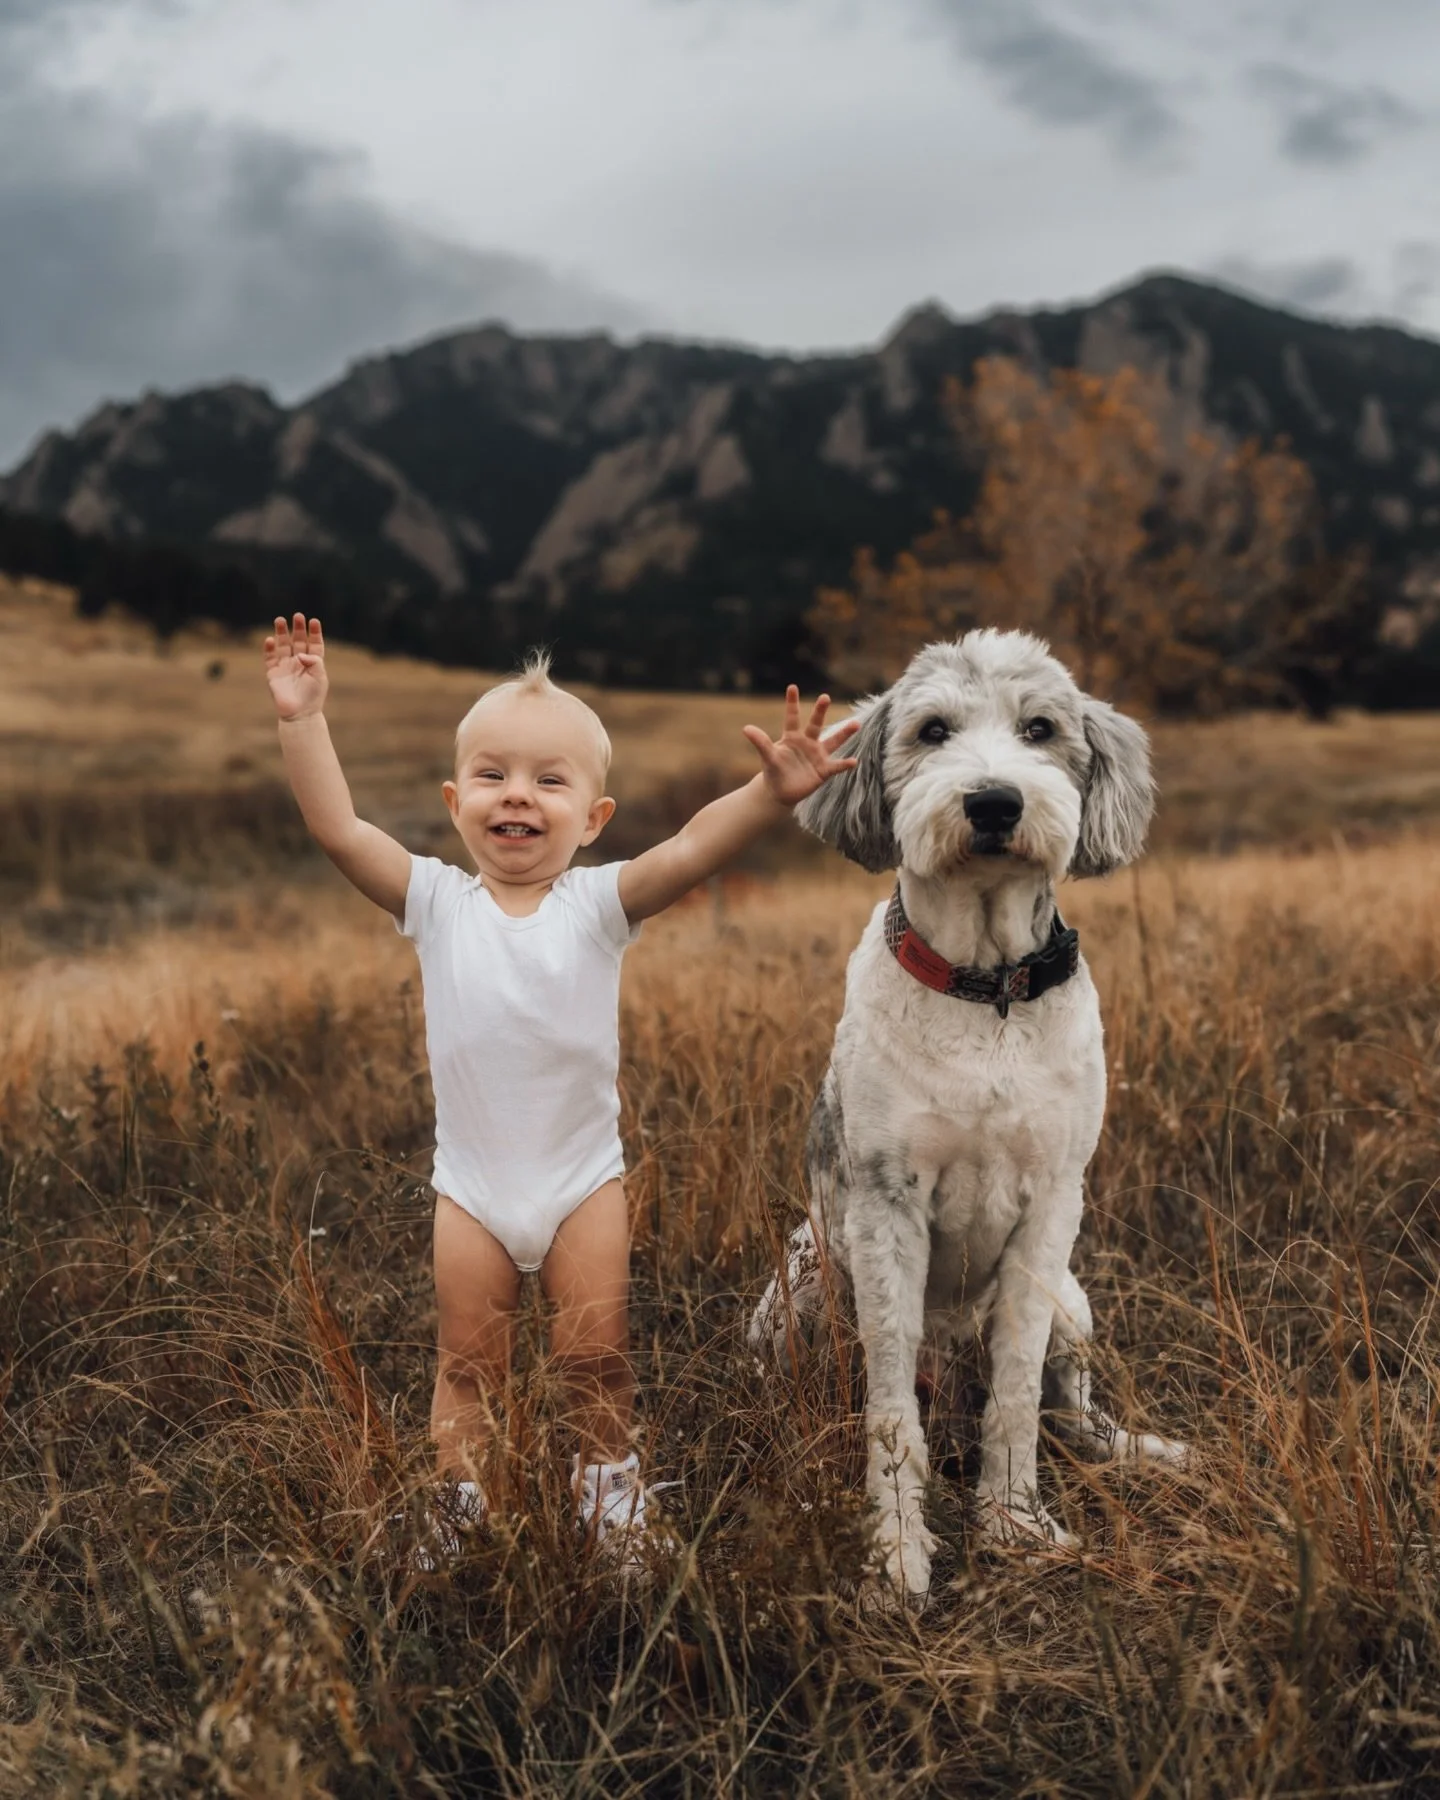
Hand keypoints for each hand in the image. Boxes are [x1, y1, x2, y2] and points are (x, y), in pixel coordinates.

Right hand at [264, 613, 328, 720]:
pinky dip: (269, 649)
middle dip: (297, 628)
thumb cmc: (313, 696)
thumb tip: (299, 654)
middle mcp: (299, 663)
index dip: (314, 632)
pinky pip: (269, 658)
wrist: (300, 714)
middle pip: (297, 641)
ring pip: (282, 646)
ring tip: (280, 620)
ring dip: (281, 633)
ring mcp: (285, 667)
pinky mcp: (273, 674)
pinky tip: (270, 640)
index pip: (314, 644)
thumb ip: (314, 661)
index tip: (313, 621)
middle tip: (297, 616)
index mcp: (313, 663)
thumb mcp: (320, 676)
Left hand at [743, 687, 859, 807]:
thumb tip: (746, 728)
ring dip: (844, 733)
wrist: (781, 791)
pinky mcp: (824, 770)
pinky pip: (836, 766)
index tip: (792, 686)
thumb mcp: (768, 756)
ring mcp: (818, 755)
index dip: (792, 703)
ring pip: (833, 742)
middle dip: (820, 711)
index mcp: (792, 737)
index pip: (792, 717)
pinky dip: (845, 764)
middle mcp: (808, 742)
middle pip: (815, 724)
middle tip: (825, 697)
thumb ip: (761, 742)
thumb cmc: (774, 771)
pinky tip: (854, 761)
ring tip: (856, 723)